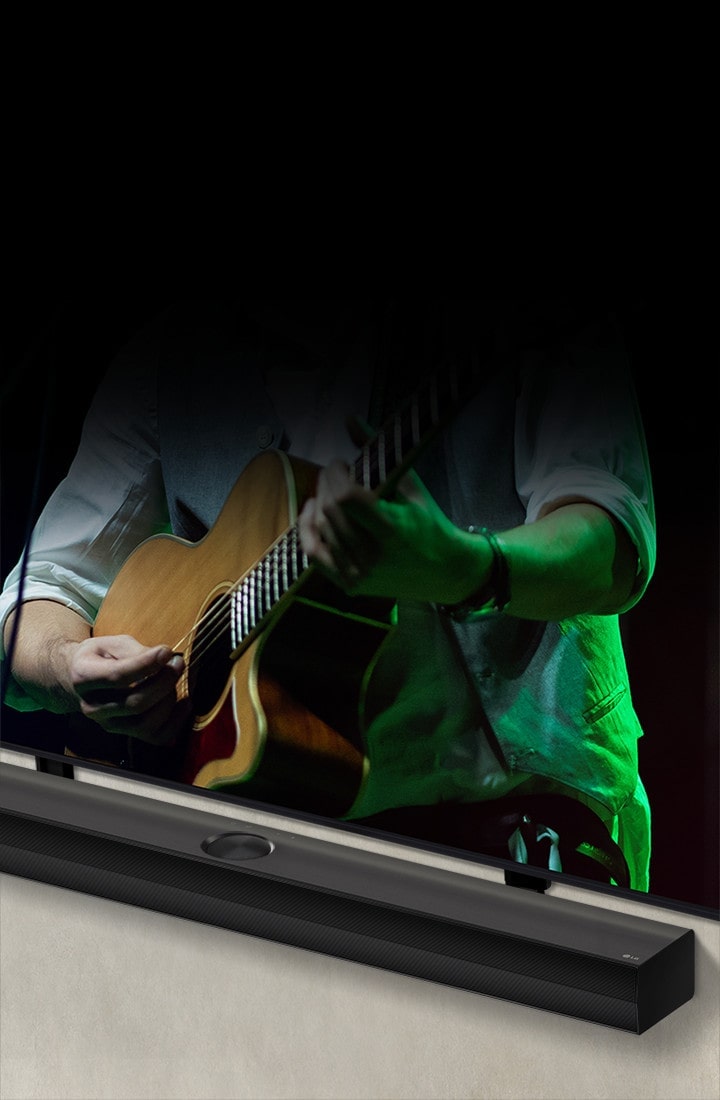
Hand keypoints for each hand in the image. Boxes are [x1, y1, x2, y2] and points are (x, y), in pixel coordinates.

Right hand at [65, 634, 189, 744]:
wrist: (79, 680)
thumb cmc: (101, 657)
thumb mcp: (113, 644)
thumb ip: (136, 651)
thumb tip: (164, 658)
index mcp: (84, 677)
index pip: (118, 677)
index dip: (147, 664)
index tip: (167, 651)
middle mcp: (92, 707)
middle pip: (135, 703)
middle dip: (164, 682)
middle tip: (177, 662)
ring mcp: (108, 724)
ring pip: (145, 723)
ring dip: (168, 700)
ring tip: (174, 679)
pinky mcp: (125, 734)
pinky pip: (156, 737)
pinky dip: (176, 721)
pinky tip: (184, 702)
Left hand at [297, 461, 489, 604]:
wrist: (443, 571)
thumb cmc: (428, 524)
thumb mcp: (411, 486)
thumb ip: (378, 452)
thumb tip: (349, 420)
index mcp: (393, 530)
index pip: (346, 498)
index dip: (336, 475)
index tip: (343, 463)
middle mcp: (373, 556)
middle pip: (330, 511)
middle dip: (326, 484)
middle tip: (334, 472)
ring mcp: (359, 574)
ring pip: (319, 529)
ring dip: (317, 502)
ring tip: (327, 488)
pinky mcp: (349, 584)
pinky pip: (313, 554)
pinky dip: (307, 530)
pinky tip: (313, 512)